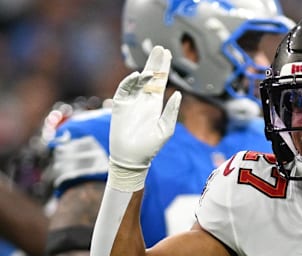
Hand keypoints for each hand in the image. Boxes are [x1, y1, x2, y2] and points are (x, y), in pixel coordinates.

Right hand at [107, 45, 181, 191]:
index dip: (164, 68)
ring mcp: (131, 101)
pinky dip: (130, 82)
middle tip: (159, 48)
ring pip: (137, 80)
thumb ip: (172, 111)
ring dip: (144, 71)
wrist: (132, 157)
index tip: (167, 54)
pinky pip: (125, 90)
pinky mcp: (120, 106)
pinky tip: (138, 76)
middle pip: (149, 76)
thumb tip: (178, 93)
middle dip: (154, 63)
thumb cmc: (150, 146)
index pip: (160, 82)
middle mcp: (143, 100)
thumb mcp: (166, 129)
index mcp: (155, 104)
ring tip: (153, 66)